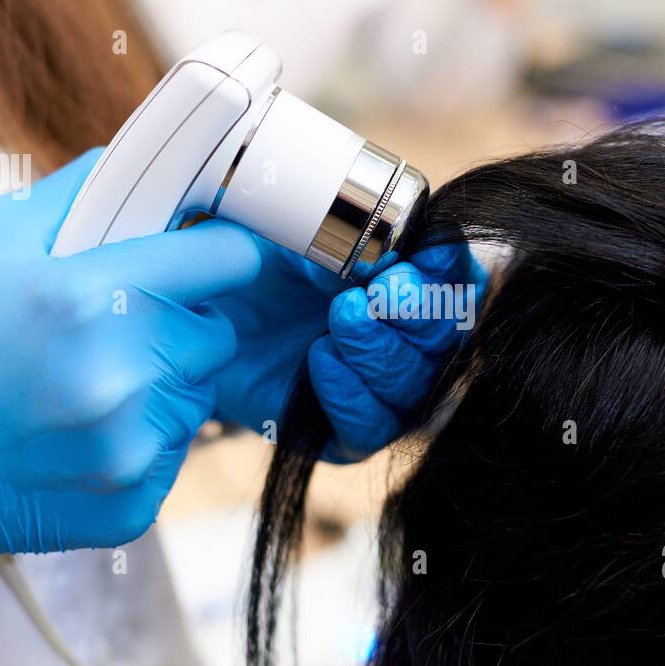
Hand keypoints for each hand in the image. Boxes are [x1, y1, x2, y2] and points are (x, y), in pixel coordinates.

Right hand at [0, 150, 260, 656]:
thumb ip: (85, 192)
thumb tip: (159, 168)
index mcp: (85, 297)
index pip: (226, 261)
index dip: (221, 252)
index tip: (209, 257)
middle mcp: (118, 375)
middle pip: (219, 334)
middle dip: (182, 324)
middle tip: (118, 330)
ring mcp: (129, 448)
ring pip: (200, 395)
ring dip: (163, 384)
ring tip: (88, 386)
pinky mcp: (134, 505)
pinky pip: (178, 453)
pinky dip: (144, 441)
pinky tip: (82, 436)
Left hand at [211, 239, 484, 460]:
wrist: (203, 312)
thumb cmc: (258, 266)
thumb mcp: (292, 232)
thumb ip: (338, 240)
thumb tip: (378, 257)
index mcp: (412, 282)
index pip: (460, 282)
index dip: (449, 272)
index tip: (419, 257)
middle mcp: (407, 340)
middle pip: (447, 340)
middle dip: (418, 314)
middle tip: (379, 292)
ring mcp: (380, 391)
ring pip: (414, 388)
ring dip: (381, 352)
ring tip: (339, 318)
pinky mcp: (345, 433)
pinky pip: (369, 429)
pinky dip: (350, 396)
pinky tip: (321, 360)